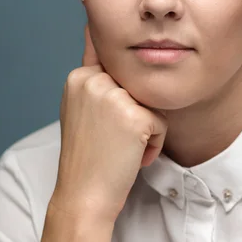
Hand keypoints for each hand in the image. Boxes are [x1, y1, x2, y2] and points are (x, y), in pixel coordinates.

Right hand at [51, 23, 168, 222]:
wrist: (84, 197)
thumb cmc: (87, 157)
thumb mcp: (81, 108)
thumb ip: (96, 80)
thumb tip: (104, 45)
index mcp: (79, 75)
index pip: (118, 69)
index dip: (120, 100)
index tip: (104, 126)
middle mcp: (94, 80)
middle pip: (139, 86)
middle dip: (134, 113)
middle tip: (112, 139)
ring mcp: (114, 96)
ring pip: (152, 102)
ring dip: (145, 128)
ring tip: (121, 148)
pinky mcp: (135, 116)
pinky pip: (161, 122)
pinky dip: (154, 143)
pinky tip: (132, 156)